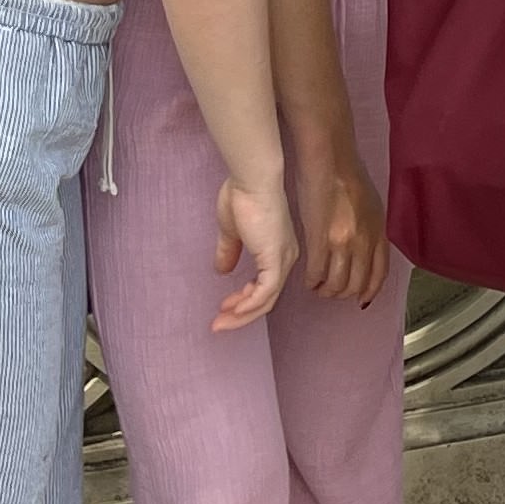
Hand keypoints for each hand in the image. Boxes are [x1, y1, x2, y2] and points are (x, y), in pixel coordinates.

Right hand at [210, 175, 297, 331]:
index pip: (265, 287)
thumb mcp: (231, 231)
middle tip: (219, 323)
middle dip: (241, 314)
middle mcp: (285, 258)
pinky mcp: (276, 260)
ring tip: (220, 322)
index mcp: (278, 251)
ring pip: (266, 300)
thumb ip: (229, 251)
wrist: (251, 180)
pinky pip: (265, 292)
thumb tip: (222, 270)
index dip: (244, 301)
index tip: (224, 307)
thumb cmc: (242, 197)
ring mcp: (283, 260)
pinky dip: (249, 305)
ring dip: (241, 315)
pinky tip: (233, 311)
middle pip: (267, 299)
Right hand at [284, 119, 392, 308]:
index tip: (361, 299)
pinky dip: (311, 281)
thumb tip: (364, 251)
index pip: (379, 274)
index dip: (369, 291)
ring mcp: (344, 242)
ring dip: (325, 290)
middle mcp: (365, 241)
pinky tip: (307, 279)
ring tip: (317, 286)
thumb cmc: (349, 177)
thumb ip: (370, 231)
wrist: (331, 160)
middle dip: (342, 293)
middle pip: (356, 284)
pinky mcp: (321, 239)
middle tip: (330, 290)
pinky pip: (316, 273)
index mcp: (379, 233)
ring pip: (336, 284)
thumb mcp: (371, 206)